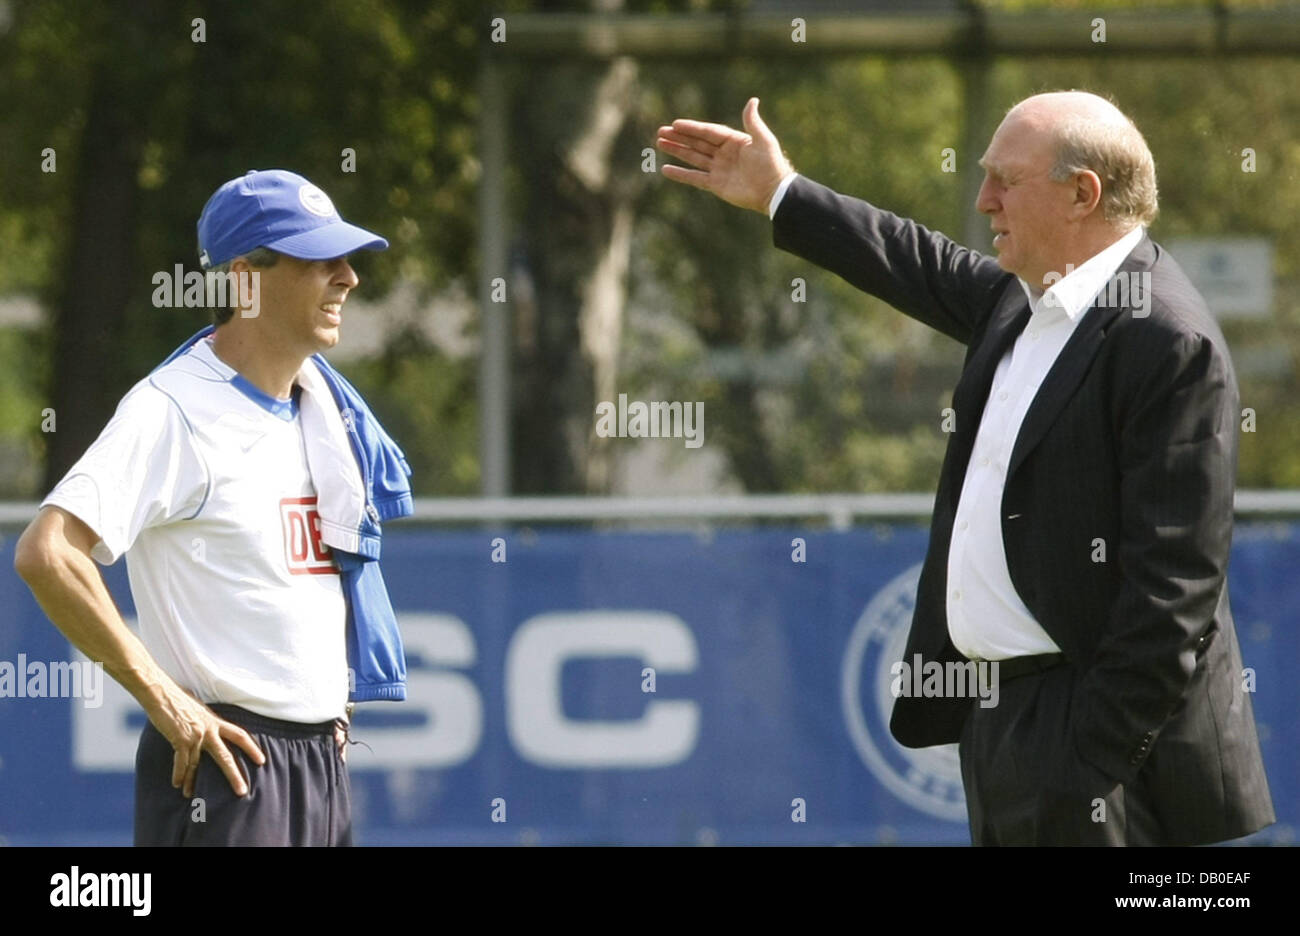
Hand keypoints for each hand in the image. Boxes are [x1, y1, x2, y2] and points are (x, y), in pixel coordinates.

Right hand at [149, 688, 265, 797]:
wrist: (162, 693)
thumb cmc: (178, 700)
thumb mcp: (199, 710)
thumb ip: (206, 722)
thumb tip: (209, 729)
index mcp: (215, 721)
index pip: (239, 735)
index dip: (252, 748)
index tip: (262, 761)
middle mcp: (209, 729)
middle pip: (225, 756)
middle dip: (234, 775)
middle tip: (242, 791)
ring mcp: (195, 735)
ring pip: (198, 764)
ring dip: (193, 781)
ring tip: (191, 795)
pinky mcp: (180, 739)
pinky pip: (181, 762)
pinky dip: (179, 774)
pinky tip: (177, 784)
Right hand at [656, 97, 792, 213]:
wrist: (773, 192)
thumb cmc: (771, 164)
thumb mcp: (763, 140)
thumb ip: (753, 122)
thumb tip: (752, 100)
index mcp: (733, 141)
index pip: (708, 132)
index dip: (692, 128)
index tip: (675, 123)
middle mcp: (724, 154)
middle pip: (697, 143)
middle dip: (679, 137)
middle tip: (661, 131)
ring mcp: (719, 169)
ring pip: (693, 157)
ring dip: (677, 150)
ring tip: (660, 143)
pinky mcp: (716, 185)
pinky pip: (695, 178)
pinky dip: (681, 174)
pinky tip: (666, 169)